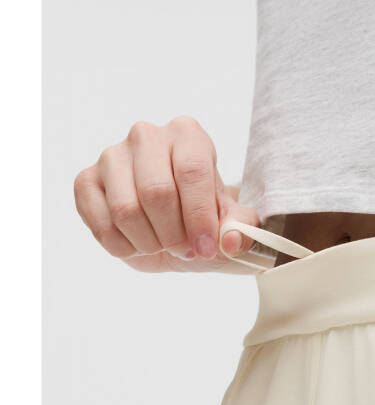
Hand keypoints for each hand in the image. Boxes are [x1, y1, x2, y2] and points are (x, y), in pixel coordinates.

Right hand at [74, 117, 258, 272]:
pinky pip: (99, 224)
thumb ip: (239, 231)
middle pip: (157, 192)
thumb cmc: (203, 220)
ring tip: (163, 245)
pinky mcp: (86, 181)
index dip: (199, 217)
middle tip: (186, 250)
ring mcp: (111, 156)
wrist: (172, 228)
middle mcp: (146, 136)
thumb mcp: (230, 226)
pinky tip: (138, 245)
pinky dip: (123, 248)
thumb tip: (230, 242)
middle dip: (174, 235)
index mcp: (188, 135)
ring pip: (125, 210)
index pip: (192, 172)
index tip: (206, 249)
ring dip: (149, 243)